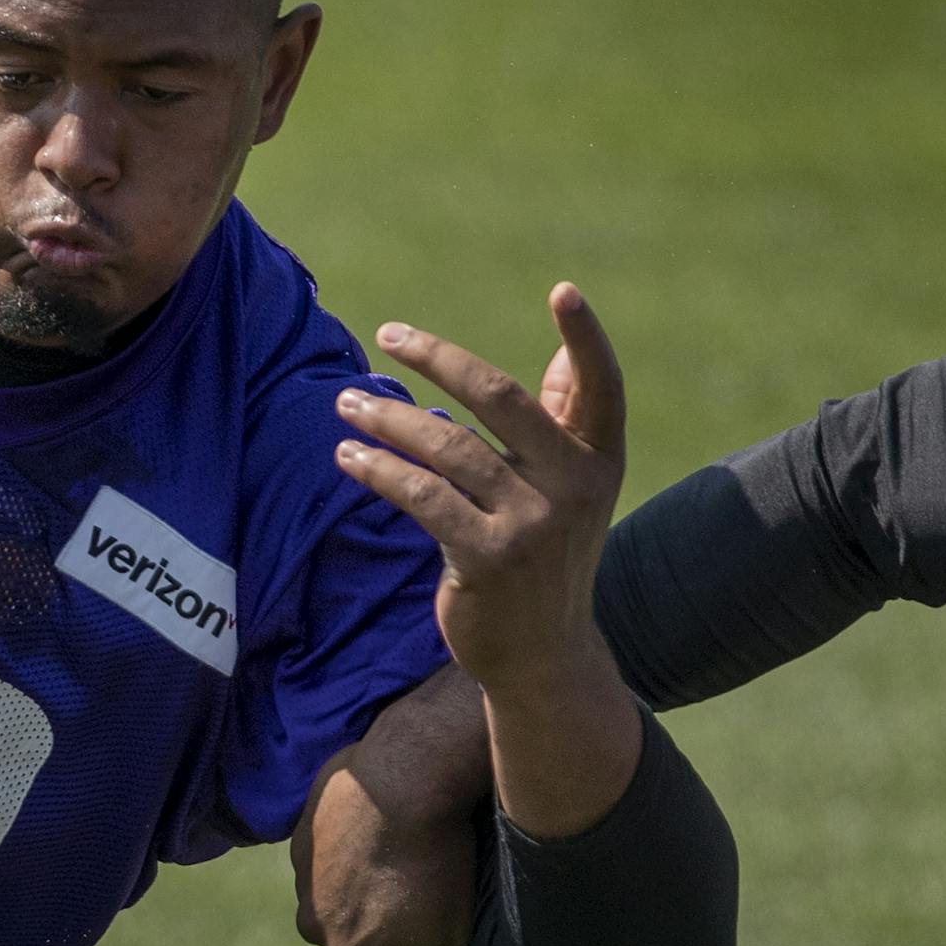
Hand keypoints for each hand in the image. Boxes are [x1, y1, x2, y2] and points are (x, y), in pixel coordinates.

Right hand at [292, 751, 478, 945]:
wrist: (408, 775)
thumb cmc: (439, 862)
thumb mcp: (453, 936)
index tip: (453, 923)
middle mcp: (312, 928)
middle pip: (370, 942)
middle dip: (400, 926)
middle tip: (435, 887)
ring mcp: (301, 879)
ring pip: (350, 899)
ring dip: (375, 889)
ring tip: (411, 857)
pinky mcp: (300, 835)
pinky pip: (334, 858)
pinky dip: (358, 852)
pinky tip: (387, 830)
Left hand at [332, 283, 623, 696]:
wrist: (543, 657)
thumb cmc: (549, 559)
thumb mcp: (572, 493)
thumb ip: (567, 424)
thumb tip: (564, 354)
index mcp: (599, 462)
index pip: (600, 388)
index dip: (586, 339)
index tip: (563, 289)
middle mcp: (575, 488)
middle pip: (500, 398)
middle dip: (438, 359)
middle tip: (387, 335)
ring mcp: (532, 525)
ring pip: (448, 447)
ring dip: (389, 419)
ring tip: (345, 404)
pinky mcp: (488, 559)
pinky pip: (423, 497)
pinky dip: (380, 470)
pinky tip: (350, 456)